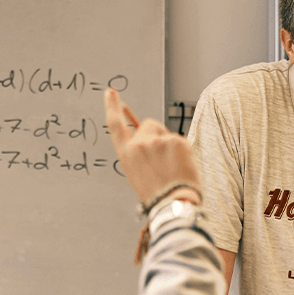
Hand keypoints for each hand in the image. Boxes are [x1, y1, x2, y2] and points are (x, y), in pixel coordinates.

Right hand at [104, 87, 199, 205]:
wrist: (173, 202)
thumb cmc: (156, 191)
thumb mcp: (136, 170)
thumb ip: (138, 150)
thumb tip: (145, 131)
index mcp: (126, 152)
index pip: (115, 124)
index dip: (112, 106)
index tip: (111, 92)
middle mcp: (139, 143)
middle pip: (149, 123)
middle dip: (156, 133)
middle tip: (163, 157)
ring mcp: (158, 141)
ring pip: (166, 132)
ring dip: (169, 144)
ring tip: (171, 167)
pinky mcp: (176, 141)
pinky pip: (180, 140)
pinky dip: (182, 150)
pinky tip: (180, 165)